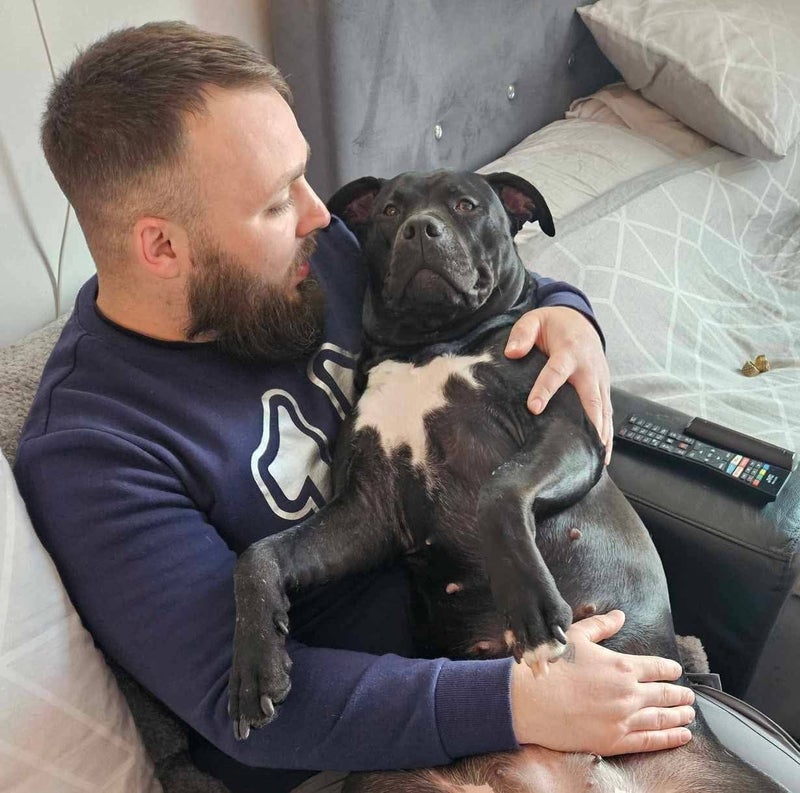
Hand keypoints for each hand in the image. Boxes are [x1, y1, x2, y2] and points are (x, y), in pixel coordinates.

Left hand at [505, 306, 612, 463]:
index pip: (556, 372)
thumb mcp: (534, 319)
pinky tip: (603, 452)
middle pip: (590, 397)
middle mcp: (588, 367)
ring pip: (603, 409)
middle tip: (581, 445)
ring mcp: (599, 379)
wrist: (580, 319)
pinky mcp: (604, 387)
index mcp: (569, 351)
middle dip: (588, 421)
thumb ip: (522, 334)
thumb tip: (512, 353)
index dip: (545, 390)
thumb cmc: (553, 323)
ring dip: (601, 433)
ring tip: (596, 458)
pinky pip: (607, 412)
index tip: (535, 407)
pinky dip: (607, 432)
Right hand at [510, 610, 694, 755]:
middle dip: (680, 695)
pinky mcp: (615, 741)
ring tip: (689, 714)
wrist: (530, 701)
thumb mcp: (576, 636)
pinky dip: (670, 738)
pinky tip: (682, 736)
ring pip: (662, 718)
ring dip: (679, 716)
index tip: (675, 671)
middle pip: (665, 694)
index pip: (657, 667)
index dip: (670, 669)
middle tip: (688, 696)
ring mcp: (624, 720)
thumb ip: (602, 626)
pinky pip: (651, 741)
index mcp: (622, 666)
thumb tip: (620, 615)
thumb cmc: (552, 666)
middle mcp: (629, 694)